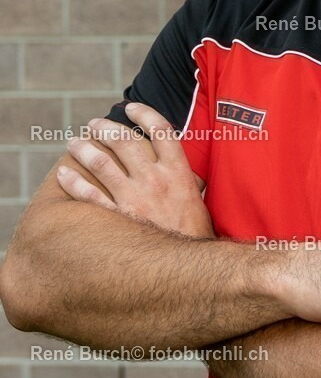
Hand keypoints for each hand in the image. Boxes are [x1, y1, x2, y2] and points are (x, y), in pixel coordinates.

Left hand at [57, 102, 214, 239]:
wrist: (192, 270)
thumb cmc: (196, 238)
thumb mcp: (200, 204)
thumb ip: (190, 185)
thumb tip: (191, 178)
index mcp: (179, 172)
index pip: (161, 130)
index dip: (144, 114)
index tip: (130, 107)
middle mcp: (155, 180)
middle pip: (125, 141)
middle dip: (105, 128)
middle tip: (93, 124)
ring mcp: (135, 198)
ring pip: (102, 163)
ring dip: (84, 149)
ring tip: (74, 143)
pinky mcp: (118, 219)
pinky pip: (89, 196)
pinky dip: (73, 182)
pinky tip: (63, 175)